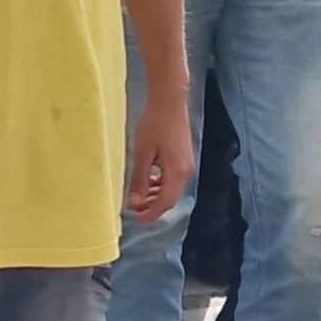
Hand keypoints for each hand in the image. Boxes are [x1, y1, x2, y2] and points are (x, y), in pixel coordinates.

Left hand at [125, 87, 193, 224]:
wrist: (170, 99)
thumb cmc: (155, 124)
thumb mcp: (143, 153)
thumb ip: (140, 180)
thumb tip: (135, 203)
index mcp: (178, 172)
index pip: (165, 202)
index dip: (151, 214)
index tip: (137, 221)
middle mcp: (186, 171)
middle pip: (171, 198)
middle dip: (153, 206)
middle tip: (133, 208)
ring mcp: (187, 163)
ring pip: (172, 188)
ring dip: (156, 195)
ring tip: (138, 196)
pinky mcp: (184, 156)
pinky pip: (173, 178)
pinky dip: (161, 184)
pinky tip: (149, 180)